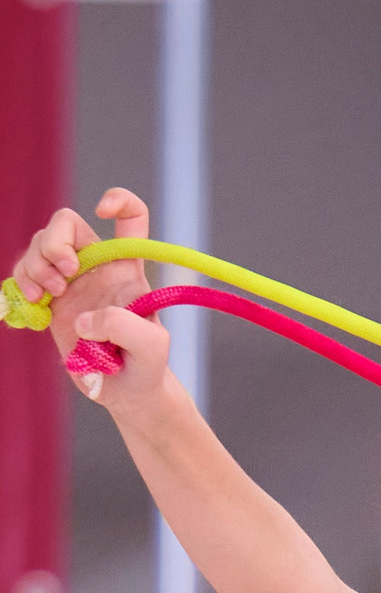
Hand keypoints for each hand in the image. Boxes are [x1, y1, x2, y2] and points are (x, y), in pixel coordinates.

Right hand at [10, 188, 164, 403]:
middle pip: (65, 223)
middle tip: (63, 279)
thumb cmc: (146, 366)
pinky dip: (18, 285)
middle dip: (52, 245)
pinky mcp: (49, 299)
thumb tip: (84, 318)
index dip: (119, 201)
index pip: (132, 218)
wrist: (123, 391)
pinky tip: (31, 307)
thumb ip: (125, 326)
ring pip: (39, 246)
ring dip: (32, 267)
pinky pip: (21, 274)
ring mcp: (71, 281)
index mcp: (128, 268)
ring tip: (46, 298)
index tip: (102, 211)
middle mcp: (98, 267)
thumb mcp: (151, 348)